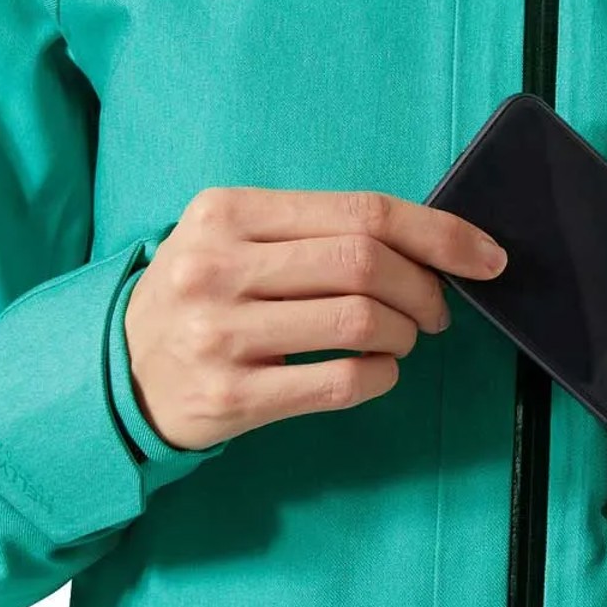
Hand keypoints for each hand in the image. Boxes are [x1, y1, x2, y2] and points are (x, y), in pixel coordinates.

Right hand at [122, 187, 507, 449]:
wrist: (119, 372)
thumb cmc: (202, 296)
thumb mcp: (236, 240)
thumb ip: (317, 231)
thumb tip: (428, 244)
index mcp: (227, 212)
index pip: (362, 211)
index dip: (439, 233)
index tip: (486, 257)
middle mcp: (217, 266)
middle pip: (367, 263)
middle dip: (426, 288)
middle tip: (436, 311)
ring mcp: (220, 333)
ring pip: (360, 322)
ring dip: (404, 334)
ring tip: (401, 339)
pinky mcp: (230, 396)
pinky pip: (341, 382)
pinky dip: (381, 376)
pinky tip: (377, 370)